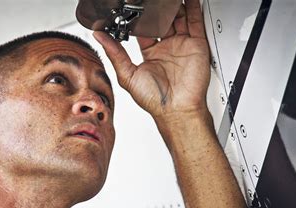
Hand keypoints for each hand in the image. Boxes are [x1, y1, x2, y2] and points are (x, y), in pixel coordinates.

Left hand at [93, 0, 209, 122]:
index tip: (130, 7)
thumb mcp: (127, 75)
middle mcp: (167, 48)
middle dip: (156, 9)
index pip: (143, 29)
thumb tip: (100, 37)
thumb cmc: (155, 100)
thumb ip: (115, 54)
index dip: (138, 18)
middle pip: (161, 20)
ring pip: (178, 17)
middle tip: (148, 0)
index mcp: (150, 54)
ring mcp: (182, 45)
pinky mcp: (196, 44)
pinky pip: (195, 21)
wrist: (177, 109)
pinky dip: (193, 7)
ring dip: (172, 5)